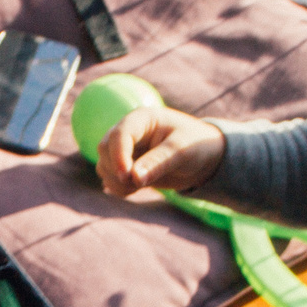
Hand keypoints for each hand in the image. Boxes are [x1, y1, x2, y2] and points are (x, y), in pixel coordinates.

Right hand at [98, 106, 226, 198]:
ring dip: (117, 181)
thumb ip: (158, 162)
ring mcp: (124, 149)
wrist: (202, 157)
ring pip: (103, 165)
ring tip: (141, 186)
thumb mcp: (182, 151)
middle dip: (117, 170)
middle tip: (138, 185)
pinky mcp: (124, 165)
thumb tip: (134, 178)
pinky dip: (118, 187)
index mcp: (142, 119)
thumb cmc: (196, 145)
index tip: (126, 177)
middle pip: (105, 149)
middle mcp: (128, 131)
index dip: (119, 155)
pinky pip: (109, 178)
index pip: (119, 134)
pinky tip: (137, 188)